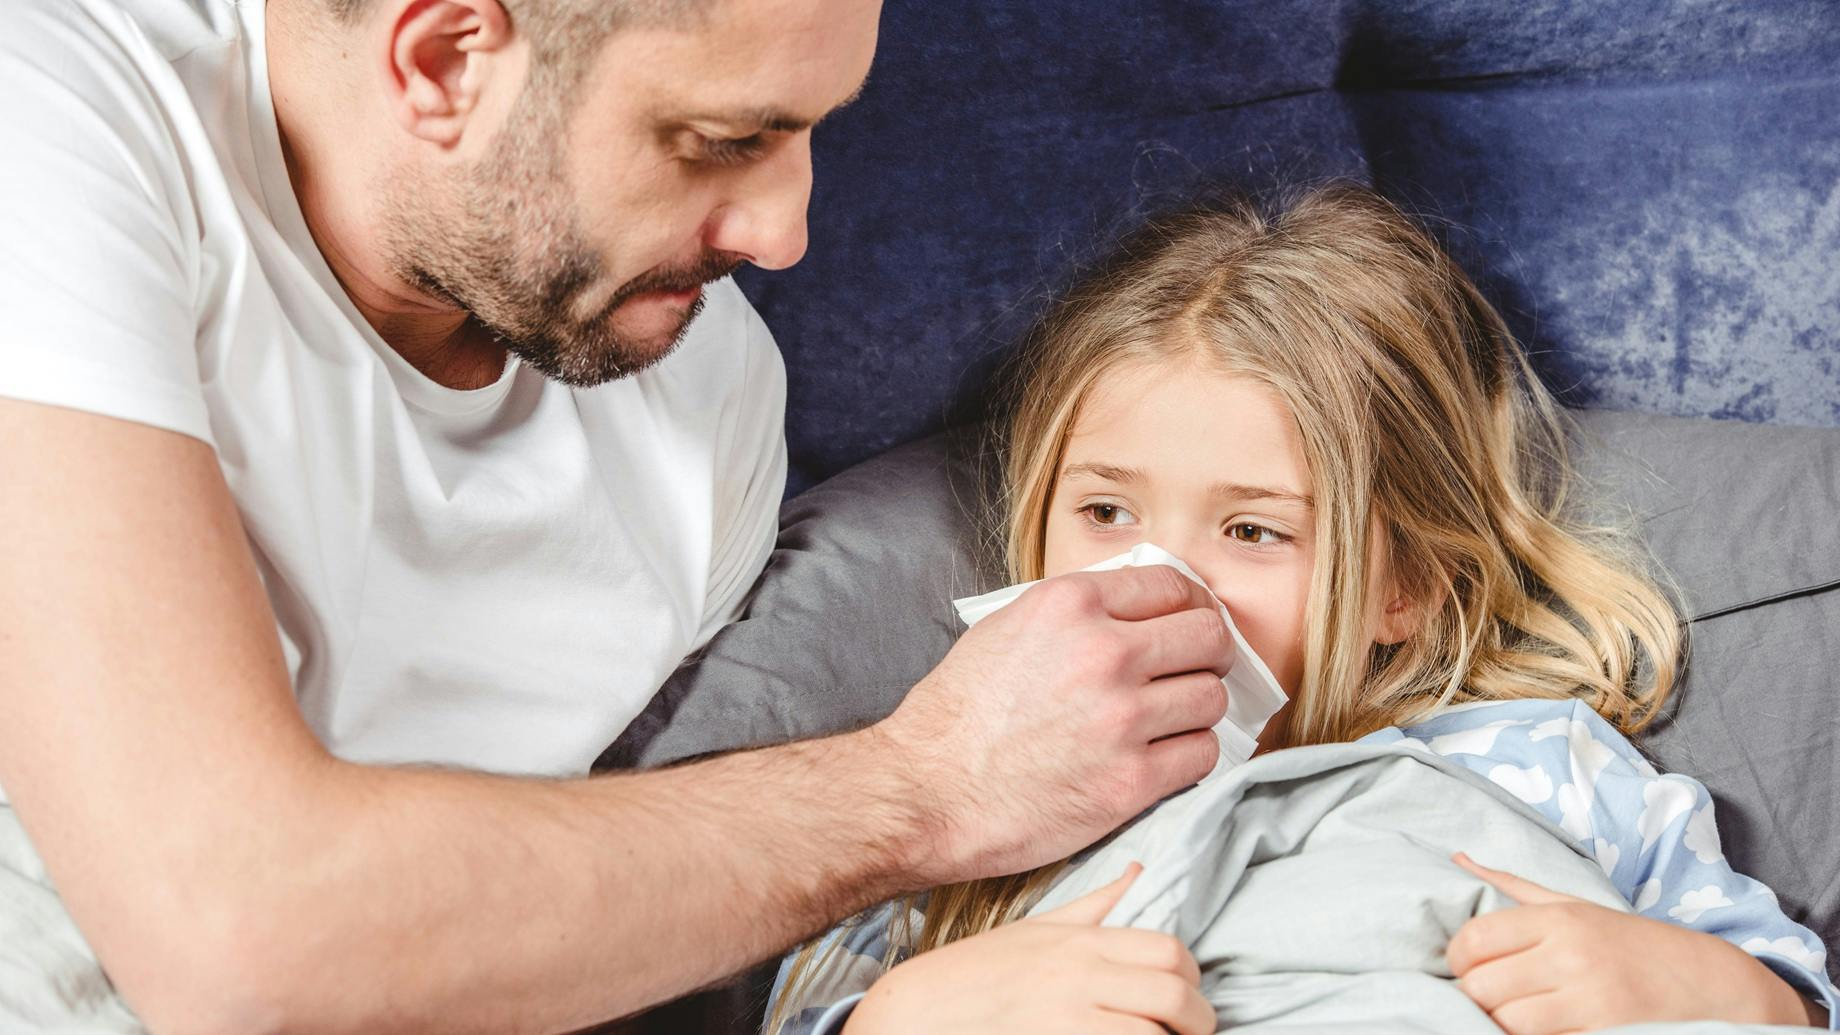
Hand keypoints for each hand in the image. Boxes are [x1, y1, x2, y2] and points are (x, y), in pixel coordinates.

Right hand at [844, 865, 1214, 1034]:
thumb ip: (1096, 906)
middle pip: (1175, 997)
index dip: (1193, 978)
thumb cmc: (977, 975)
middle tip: (1192, 1034)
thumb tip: (1140, 871)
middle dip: (1198, 1022)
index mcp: (1081, 943)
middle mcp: (1080, 978)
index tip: (1188, 997)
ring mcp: (1069, 1021)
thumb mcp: (1037, 930)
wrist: (917, 1014)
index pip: (1169, 951)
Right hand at [875, 566, 1232, 883]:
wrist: (926, 791)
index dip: (1190, 605)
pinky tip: (1162, 757)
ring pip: (1212, 697)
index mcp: (1071, 604)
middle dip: (1207, 654)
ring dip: (1197, 709)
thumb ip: (1076, 613)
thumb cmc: (957, 716)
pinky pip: (1202, 755)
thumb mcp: (1007, 628)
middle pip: (1208, 636)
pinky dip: (1189, 755)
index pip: (1174, 585)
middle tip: (1192, 671)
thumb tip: (1135, 610)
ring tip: (1170, 720)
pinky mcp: (1130, 781)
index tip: (1188, 625)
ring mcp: (1122, 718)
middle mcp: (1104, 652)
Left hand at [1447, 852, 1816, 1032]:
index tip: (1469, 969)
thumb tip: (1458, 858)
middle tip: (1491, 998)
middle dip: (1476, 997)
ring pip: (1506, 1023)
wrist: (1712, 984)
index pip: (1473, 940)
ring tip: (1514, 1017)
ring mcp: (1590, 1000)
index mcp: (1558, 920)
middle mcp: (1571, 957)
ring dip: (1501, 1024)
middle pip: (1482, 987)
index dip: (1458, 960)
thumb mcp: (1576, 905)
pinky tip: (1544, 1030)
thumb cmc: (1631, 943)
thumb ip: (1513, 885)